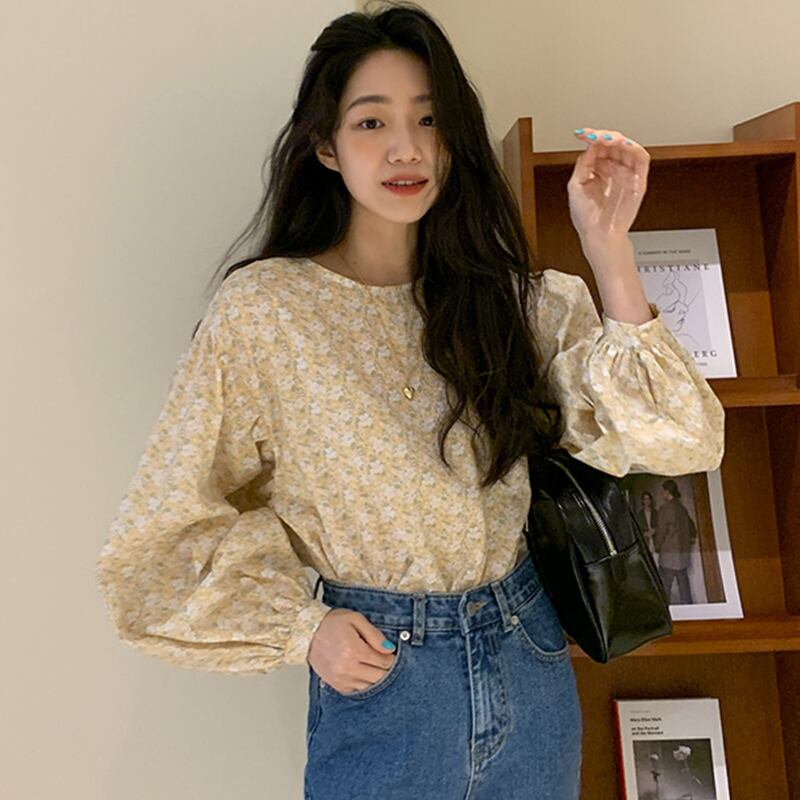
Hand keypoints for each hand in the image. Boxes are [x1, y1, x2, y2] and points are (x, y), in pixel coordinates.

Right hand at [307, 608, 396, 693]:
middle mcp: (347, 668)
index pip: (384, 662)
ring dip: (377, 678)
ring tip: (376, 667)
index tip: (392, 654)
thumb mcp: (355, 619)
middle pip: (379, 677)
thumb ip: (374, 635)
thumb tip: (389, 649)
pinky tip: (365, 673)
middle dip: (387, 670)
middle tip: (388, 661)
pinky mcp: (337, 685)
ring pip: (370, 686)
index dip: (392, 658)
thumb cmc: (331, 623)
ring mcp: (341, 678)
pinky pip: (358, 690)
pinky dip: (365, 684)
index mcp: (354, 650)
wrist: (307, 632)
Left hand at [568, 127, 650, 242]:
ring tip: (608, 139)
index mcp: (599, 171)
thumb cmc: (587, 217)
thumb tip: (590, 145)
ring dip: (618, 139)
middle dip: (604, 136)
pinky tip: (623, 144)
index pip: (599, 147)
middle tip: (595, 136)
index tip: (582, 133)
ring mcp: (626, 174)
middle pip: (614, 143)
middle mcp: (614, 170)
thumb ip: (583, 163)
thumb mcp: (576, 185)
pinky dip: (634, 148)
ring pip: (628, 147)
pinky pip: (641, 159)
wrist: (598, 235)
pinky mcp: (638, 180)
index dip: (591, 137)